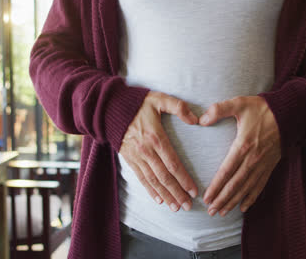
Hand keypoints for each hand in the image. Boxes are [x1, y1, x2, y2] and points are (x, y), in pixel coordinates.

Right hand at [120, 91, 198, 211]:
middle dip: (177, 193)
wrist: (109, 108)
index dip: (184, 179)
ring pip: (153, 181)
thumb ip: (178, 107)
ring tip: (176, 207)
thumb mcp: (159, 99)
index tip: (194, 191)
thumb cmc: (138, 103)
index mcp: (156, 137)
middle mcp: (146, 151)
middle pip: (164, 177)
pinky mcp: (129, 159)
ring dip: (165, 195)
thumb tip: (196, 120)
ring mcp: (136, 157)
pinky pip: (141, 178)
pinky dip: (150, 191)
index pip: (173, 164)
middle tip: (189, 206)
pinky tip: (159, 200)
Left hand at [200, 96, 280, 215]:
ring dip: (234, 202)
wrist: (290, 113)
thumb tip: (201, 120)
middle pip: (236, 184)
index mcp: (244, 145)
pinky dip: (251, 198)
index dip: (216, 186)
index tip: (207, 198)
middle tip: (210, 212)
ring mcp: (263, 164)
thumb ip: (219, 109)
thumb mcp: (239, 103)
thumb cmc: (262, 108)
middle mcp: (253, 159)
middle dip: (222, 199)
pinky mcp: (270, 166)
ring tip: (222, 212)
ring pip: (247, 188)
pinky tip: (243, 207)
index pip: (227, 171)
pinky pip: (260, 186)